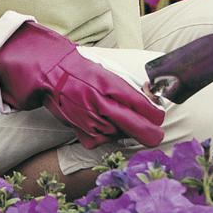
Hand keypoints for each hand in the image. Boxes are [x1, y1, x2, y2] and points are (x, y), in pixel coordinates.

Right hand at [0, 22, 164, 148]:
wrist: (54, 76)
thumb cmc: (86, 71)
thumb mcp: (110, 74)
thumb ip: (130, 90)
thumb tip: (151, 102)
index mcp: (114, 87)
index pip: (146, 108)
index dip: (157, 116)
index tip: (159, 117)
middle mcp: (105, 106)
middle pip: (141, 130)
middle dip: (152, 133)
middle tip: (156, 132)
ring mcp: (95, 122)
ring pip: (123, 135)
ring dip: (126, 130)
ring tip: (116, 116)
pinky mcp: (85, 133)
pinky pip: (106, 140)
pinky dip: (108, 135)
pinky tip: (103, 123)